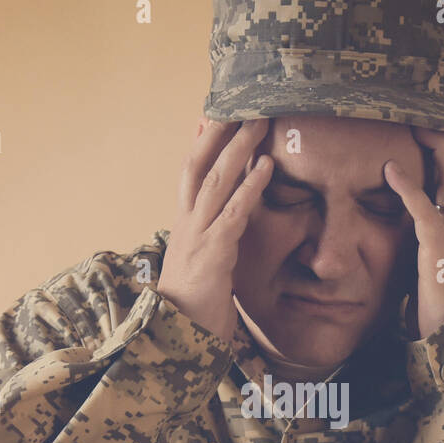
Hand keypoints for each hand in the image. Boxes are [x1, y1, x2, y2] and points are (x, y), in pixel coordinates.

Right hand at [157, 117, 273, 343]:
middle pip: (198, 166)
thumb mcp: (203, 268)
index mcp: (185, 226)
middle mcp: (187, 224)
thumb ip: (212, 245)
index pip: (191, 175)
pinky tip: (266, 168)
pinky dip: (249, 188)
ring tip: (259, 123)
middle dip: (218, 133)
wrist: (177, 339)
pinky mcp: (213, 254)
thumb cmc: (194, 308)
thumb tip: (223, 232)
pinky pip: (233, 213)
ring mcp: (198, 236)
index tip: (211, 113)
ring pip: (215, 181)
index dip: (201, 144)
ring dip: (238, 149)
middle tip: (239, 103)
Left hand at [383, 126, 443, 340]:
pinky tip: (390, 170)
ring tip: (416, 120)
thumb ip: (422, 235)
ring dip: (437, 148)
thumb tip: (404, 216)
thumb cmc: (436, 302)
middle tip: (431, 104)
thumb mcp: (429, 260)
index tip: (442, 113)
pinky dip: (409, 190)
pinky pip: (426, 214)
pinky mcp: (437, 254)